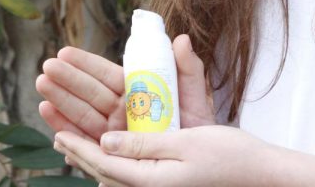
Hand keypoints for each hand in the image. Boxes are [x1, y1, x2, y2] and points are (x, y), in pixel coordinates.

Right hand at [36, 36, 216, 140]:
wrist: (200, 160)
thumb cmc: (197, 126)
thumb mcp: (194, 95)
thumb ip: (188, 68)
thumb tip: (181, 38)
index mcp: (137, 92)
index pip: (106, 75)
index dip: (85, 64)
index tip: (65, 53)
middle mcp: (121, 112)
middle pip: (89, 95)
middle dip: (66, 82)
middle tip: (47, 68)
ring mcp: (114, 135)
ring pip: (82, 117)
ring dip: (60, 105)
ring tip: (42, 90)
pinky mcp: (111, 156)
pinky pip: (86, 145)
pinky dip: (68, 135)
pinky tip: (52, 126)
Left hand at [53, 125, 288, 186]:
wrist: (259, 176)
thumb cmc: (229, 156)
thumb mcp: (186, 142)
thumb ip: (144, 145)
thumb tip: (106, 141)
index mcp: (151, 180)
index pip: (104, 162)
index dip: (79, 146)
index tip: (57, 131)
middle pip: (104, 171)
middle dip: (78, 150)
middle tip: (55, 133)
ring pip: (114, 176)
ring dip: (90, 157)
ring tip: (71, 142)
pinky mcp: (166, 185)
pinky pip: (129, 176)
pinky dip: (111, 163)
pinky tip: (107, 154)